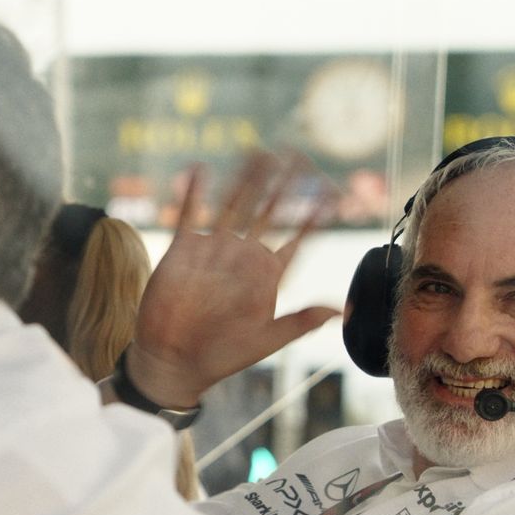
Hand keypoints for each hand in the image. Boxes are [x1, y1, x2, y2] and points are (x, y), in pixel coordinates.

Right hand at [127, 153, 339, 407]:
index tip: (332, 194)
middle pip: (266, 212)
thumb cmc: (221, 356)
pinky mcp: (181, 251)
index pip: (296, 239)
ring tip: (259, 153)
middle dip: (281, 186)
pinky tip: (201, 169)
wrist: (173, 361)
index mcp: (265, 275)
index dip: (313, 218)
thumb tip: (341, 310)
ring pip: (233, 205)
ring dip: (246, 181)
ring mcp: (211, 251)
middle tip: (297, 155)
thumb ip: (301, 321)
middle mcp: (241, 257)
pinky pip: (188, 215)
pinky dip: (194, 193)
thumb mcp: (266, 341)